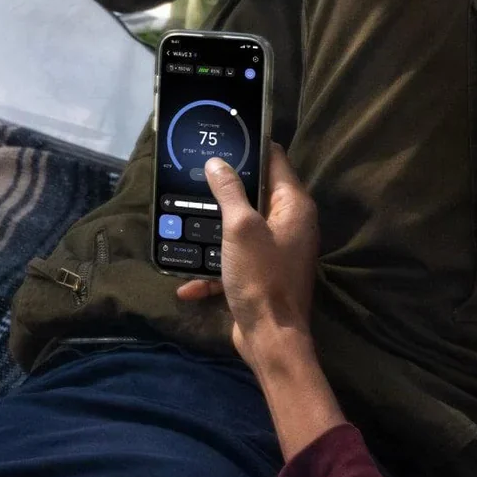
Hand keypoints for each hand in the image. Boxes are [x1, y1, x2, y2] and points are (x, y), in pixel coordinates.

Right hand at [176, 142, 319, 366]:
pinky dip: (212, 270)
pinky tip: (187, 283)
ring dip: (213, 231)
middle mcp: (290, 224)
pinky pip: (234, 262)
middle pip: (256, 193)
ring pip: (240, 228)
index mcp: (294, 206)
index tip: (223, 137)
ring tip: (182, 218)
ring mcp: (276, 251)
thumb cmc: (260, 277)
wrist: (270, 339)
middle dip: (225, 187)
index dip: (251, 146)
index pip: (276, 160)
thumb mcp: (241, 228)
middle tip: (194, 174)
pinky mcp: (261, 275)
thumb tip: (218, 163)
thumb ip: (229, 192)